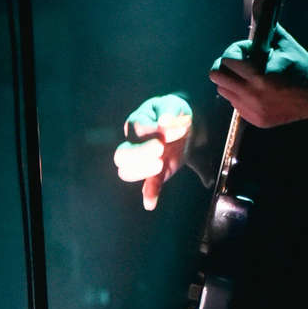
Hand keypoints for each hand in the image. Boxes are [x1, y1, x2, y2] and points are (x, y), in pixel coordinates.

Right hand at [113, 94, 192, 211]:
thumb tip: (164, 120)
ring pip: (127, 171)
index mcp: (137, 122)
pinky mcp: (155, 173)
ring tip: (161, 165)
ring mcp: (143, 160)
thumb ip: (169, 111)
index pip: (137, 128)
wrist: (185, 125)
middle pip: (122, 154)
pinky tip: (151, 203)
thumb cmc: (174, 112)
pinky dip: (149, 194)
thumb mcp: (174, 105)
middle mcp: (134, 142)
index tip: (175, 130)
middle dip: (140, 153)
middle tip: (161, 149)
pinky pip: (148, 185)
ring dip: (141, 171)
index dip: (154, 130)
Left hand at [210, 24, 307, 127]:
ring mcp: (254, 111)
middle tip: (242, 62)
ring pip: (223, 90)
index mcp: (261, 76)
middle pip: (216, 76)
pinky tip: (259, 90)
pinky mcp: (255, 120)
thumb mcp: (284, 42)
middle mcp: (255, 96)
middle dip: (227, 65)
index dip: (236, 51)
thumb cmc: (301, 65)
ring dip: (232, 80)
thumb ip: (267, 21)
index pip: (227, 60)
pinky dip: (241, 94)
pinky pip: (234, 103)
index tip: (249, 50)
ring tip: (252, 76)